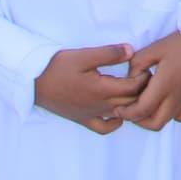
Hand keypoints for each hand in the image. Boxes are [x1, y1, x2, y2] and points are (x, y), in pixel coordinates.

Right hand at [32, 44, 146, 133]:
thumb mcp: (84, 55)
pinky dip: (115, 123)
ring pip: (121, 115)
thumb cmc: (57, 67)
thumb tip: (132, 51)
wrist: (33, 83)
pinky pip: (104, 128)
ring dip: (133, 105)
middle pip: (131, 102)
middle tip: (146, 78)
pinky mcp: (83, 119)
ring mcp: (92, 114)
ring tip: (136, 92)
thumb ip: (109, 54)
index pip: (133, 87)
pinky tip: (118, 114)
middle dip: (143, 91)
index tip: (147, 67)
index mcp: (102, 89)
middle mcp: (100, 105)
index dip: (144, 78)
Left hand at [120, 31, 180, 128]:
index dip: (127, 113)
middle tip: (131, 109)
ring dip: (155, 117)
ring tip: (150, 103)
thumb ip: (138, 63)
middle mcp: (177, 98)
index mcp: (164, 85)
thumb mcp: (156, 48)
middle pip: (153, 124)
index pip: (141, 110)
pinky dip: (171, 114)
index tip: (119, 108)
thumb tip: (129, 77)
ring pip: (168, 121)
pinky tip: (169, 100)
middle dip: (138, 120)